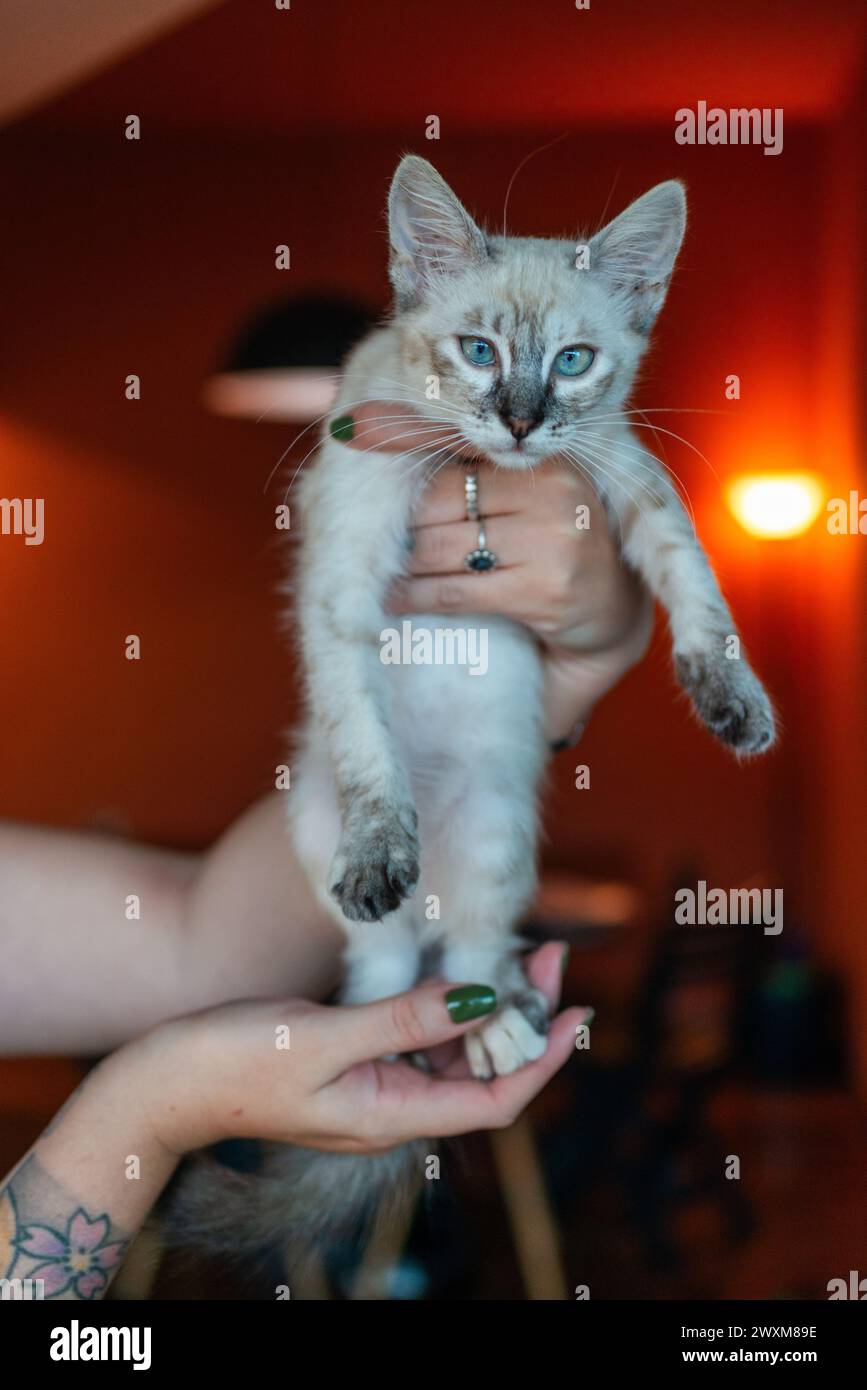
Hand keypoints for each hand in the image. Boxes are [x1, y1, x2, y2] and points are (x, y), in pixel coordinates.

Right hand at [134, 942, 589, 1155]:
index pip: (497, 1098)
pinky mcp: (348, 1057)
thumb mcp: (325, 1038)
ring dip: (485, 1003)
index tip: (578, 1010)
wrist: (162, 1083)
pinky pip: (413, 1033)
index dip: (544, 1057)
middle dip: (522, 1016)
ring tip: (512, 950)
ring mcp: (370, 1083)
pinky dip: (442, 1000)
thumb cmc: (235, 1063)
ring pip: (450, 1048)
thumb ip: (404, 1019)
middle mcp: (391, 1104)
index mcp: (393, 1114)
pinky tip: (449, 963)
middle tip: (547, 953)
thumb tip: (483, 1001)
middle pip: (480, 1067)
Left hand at [336, 402, 652, 742]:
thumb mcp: (524, 493)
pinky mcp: (544, 592)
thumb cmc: (550, 542)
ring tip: (383, 571)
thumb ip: (460, 460)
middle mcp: (555, 494)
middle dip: (407, 529)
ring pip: (442, 550)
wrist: (610, 610)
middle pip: (442, 506)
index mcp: (548, 460)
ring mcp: (552, 543)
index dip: (410, 479)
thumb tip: (356, 422)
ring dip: (403, 566)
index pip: (454, 460)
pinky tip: (395, 600)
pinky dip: (414, 597)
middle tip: (383, 543)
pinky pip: (454, 591)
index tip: (372, 485)